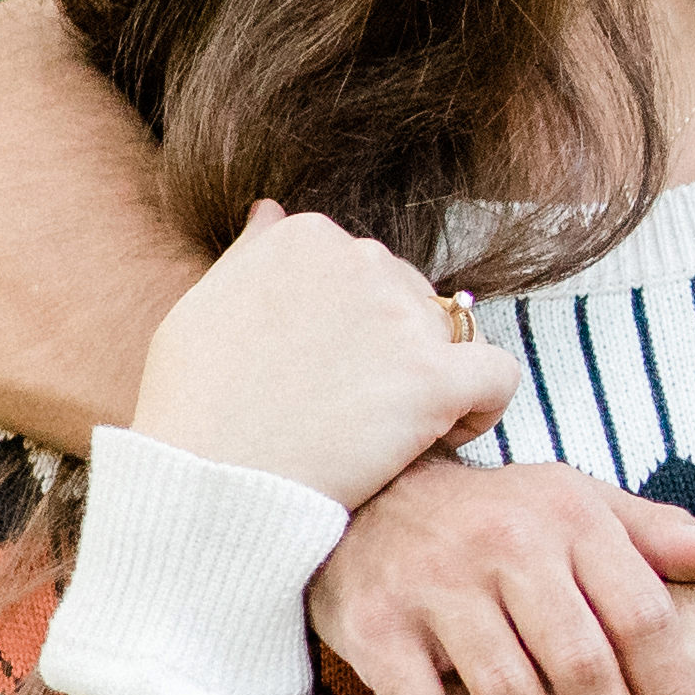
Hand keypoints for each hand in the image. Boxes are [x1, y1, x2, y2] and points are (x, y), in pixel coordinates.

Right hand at [131, 204, 515, 512]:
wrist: (206, 483)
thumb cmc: (195, 404)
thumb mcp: (204, 304)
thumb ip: (253, 254)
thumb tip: (273, 211)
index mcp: (307, 237)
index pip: (369, 271)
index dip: (360, 324)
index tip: (332, 369)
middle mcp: (360, 260)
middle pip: (415, 301)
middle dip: (396, 350)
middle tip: (351, 409)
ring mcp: (401, 317)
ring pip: (456, 336)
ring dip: (433, 379)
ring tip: (384, 432)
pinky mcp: (434, 377)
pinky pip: (499, 377)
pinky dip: (485, 406)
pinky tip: (447, 433)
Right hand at [309, 457, 694, 694]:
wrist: (365, 500)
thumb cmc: (492, 516)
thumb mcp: (572, 502)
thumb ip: (648, 532)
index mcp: (568, 518)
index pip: (640, 615)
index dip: (667, 689)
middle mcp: (506, 547)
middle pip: (582, 665)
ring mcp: (437, 590)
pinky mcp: (376, 632)